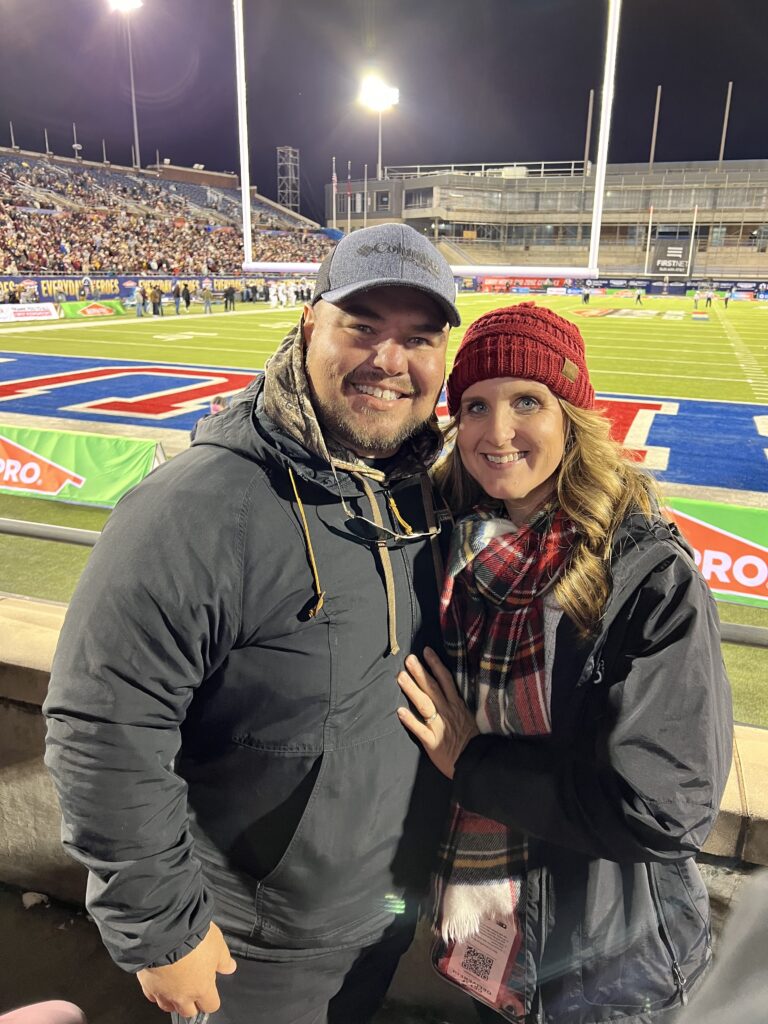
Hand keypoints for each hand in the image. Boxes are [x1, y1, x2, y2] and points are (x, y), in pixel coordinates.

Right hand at [136, 921, 236, 1016]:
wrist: (164, 933)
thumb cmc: (192, 938)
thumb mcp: (217, 945)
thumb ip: (224, 960)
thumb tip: (230, 967)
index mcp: (202, 988)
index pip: (211, 1006)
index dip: (211, 999)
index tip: (211, 991)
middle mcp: (182, 996)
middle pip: (189, 1012)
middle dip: (193, 1003)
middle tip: (194, 988)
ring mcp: (163, 992)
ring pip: (168, 1007)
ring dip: (174, 1000)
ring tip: (177, 987)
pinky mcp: (148, 985)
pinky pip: (152, 996)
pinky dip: (157, 992)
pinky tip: (160, 982)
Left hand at [397, 647, 478, 779]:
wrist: (477, 763)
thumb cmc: (472, 741)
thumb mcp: (468, 717)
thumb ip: (457, 704)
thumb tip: (447, 691)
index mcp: (457, 705)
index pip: (446, 680)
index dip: (435, 664)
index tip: (426, 651)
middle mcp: (447, 712)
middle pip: (432, 688)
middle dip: (420, 672)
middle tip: (408, 659)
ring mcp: (440, 726)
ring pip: (424, 705)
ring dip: (412, 690)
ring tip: (400, 677)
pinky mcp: (433, 742)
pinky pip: (420, 730)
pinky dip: (410, 721)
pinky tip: (399, 711)